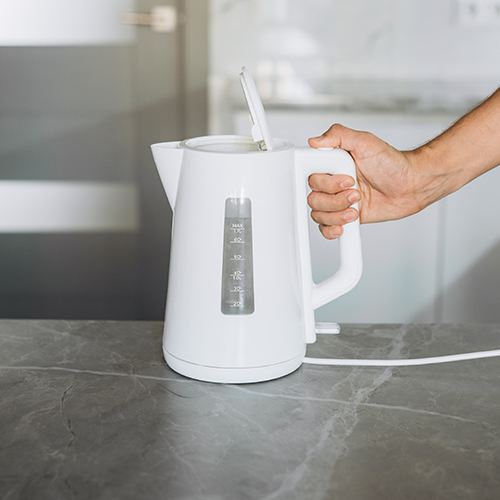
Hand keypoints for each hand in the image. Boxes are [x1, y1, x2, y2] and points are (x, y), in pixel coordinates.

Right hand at [308, 124, 424, 238]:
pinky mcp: (344, 216)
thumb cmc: (392, 163)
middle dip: (335, 199)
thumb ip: (338, 135)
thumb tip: (315, 141)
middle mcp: (332, 183)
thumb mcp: (365, 142)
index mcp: (332, 165)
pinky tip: (344, 224)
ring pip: (319, 214)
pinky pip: (325, 227)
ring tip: (356, 207)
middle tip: (356, 192)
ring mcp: (337, 201)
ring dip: (337, 214)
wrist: (411, 185)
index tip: (347, 179)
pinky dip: (331, 229)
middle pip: (314, 199)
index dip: (325, 183)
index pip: (311, 178)